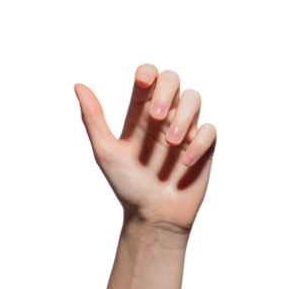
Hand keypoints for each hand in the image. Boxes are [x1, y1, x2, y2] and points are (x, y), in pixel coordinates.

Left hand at [72, 63, 217, 232]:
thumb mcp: (105, 151)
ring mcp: (185, 128)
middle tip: (155, 116)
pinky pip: (211, 128)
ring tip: (172, 143)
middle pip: (174, 77)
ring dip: (184, 116)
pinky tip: (185, 162)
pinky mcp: (203, 146)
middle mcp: (163, 115)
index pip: (147, 74)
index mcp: (139, 112)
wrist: (152, 217)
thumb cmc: (126, 185)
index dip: (147, 71)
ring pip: (195, 97)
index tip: (141, 82)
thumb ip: (93, 118)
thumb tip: (77, 85)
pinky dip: (200, 141)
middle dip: (167, 90)